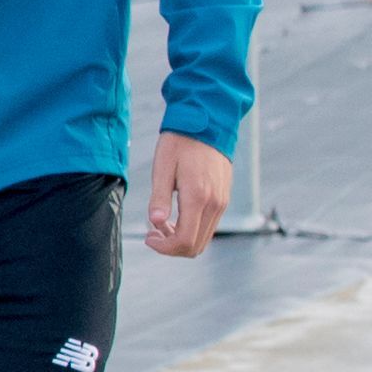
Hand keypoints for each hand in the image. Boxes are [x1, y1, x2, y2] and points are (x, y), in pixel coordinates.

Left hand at [147, 132, 234, 259]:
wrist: (207, 124)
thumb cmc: (180, 143)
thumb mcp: (162, 168)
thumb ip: (159, 197)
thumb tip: (155, 222)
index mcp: (198, 198)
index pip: (185, 241)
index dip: (164, 247)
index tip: (148, 237)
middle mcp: (215, 204)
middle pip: (196, 246)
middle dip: (172, 247)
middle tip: (152, 233)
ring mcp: (222, 202)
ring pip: (204, 238)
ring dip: (181, 238)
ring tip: (161, 224)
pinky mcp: (223, 198)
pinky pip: (209, 225)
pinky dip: (191, 229)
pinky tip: (175, 216)